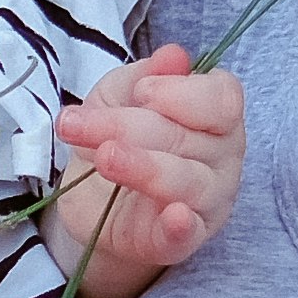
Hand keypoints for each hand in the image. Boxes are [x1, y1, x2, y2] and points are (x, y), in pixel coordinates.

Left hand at [49, 42, 242, 297]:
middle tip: (75, 123)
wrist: (95, 198)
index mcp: (216, 116)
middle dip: (126, 125)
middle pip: (187, 136)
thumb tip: (174, 56)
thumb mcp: (120, 96)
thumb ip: (145, 76)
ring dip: (143, 166)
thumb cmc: (121, 137)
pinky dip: (181, 226)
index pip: (222, 99)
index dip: (181, 93)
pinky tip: (173, 216)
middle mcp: (222, 158)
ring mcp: (207, 202)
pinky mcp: (181, 240)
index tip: (140, 93)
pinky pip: (188, 234)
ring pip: (186, 181)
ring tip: (105, 157)